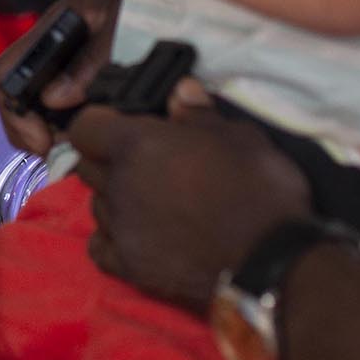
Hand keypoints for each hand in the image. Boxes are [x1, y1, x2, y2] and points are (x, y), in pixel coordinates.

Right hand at [0, 0, 125, 155]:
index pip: (8, 71)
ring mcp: (67, 56)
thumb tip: (53, 100)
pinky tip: (82, 133)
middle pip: (15, 91)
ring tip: (70, 146)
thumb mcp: (123, 25)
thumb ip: (92, 59)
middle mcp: (54, 42)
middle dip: (27, 128)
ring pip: (36, 101)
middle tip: (53, 150)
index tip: (40, 140)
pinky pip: (62, 101)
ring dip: (46, 127)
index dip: (14, 111)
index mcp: (55, 26)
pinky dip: (66, 123)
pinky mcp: (86, 70)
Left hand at [66, 94, 311, 314]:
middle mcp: (118, 186)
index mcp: (136, 145)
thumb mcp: (238, 137)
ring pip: (95, 205)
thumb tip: (179, 90)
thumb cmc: (260, 190)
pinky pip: (99, 247)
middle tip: (145, 163)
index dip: (102, 124)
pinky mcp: (130, 268)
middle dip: (107, 160)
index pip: (85, 127)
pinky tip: (137, 234)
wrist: (274, 263)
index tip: (126, 127)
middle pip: (87, 166)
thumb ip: (199, 114)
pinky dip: (112, 238)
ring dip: (114, 199)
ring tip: (150, 202)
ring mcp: (121, 229)